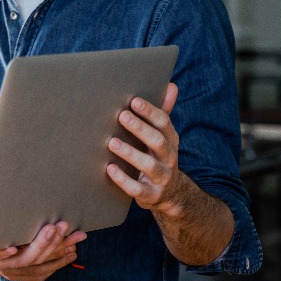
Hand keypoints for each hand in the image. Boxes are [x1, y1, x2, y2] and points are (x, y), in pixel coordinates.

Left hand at [105, 82, 234, 264]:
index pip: (164, 123)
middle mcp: (169, 158)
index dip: (150, 111)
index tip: (133, 100)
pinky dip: (124, 180)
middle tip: (121, 115)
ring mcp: (161, 178)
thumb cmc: (157, 157)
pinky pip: (137, 189)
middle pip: (157, 142)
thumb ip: (162, 112)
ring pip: (148, 165)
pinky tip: (109, 169)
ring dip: (130, 153)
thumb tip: (171, 85)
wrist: (170, 195)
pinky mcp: (151, 195)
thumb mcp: (162, 136)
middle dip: (140, 128)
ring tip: (111, 142)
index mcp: (170, 141)